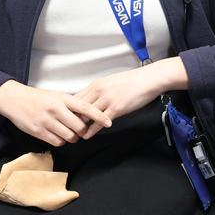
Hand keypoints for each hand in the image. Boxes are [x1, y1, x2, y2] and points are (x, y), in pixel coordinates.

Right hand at [0, 80, 110, 146]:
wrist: (14, 99)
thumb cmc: (39, 97)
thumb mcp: (57, 95)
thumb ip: (72, 104)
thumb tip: (90, 114)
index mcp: (63, 98)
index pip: (86, 108)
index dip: (99, 116)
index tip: (109, 122)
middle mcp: (56, 109)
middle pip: (79, 127)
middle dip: (83, 131)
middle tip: (81, 130)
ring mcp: (46, 121)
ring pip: (69, 136)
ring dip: (73, 138)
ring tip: (69, 133)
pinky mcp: (38, 131)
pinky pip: (57, 142)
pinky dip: (61, 141)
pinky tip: (58, 135)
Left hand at [74, 58, 189, 134]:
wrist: (150, 79)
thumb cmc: (134, 81)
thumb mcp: (112, 81)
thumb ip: (101, 90)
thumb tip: (94, 98)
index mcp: (97, 84)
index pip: (77, 97)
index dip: (70, 109)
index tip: (65, 117)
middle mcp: (99, 90)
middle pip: (78, 107)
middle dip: (71, 118)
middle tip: (65, 128)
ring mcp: (107, 99)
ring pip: (87, 115)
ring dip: (80, 126)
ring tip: (73, 135)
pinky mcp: (117, 108)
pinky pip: (100, 121)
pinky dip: (92, 130)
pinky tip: (87, 135)